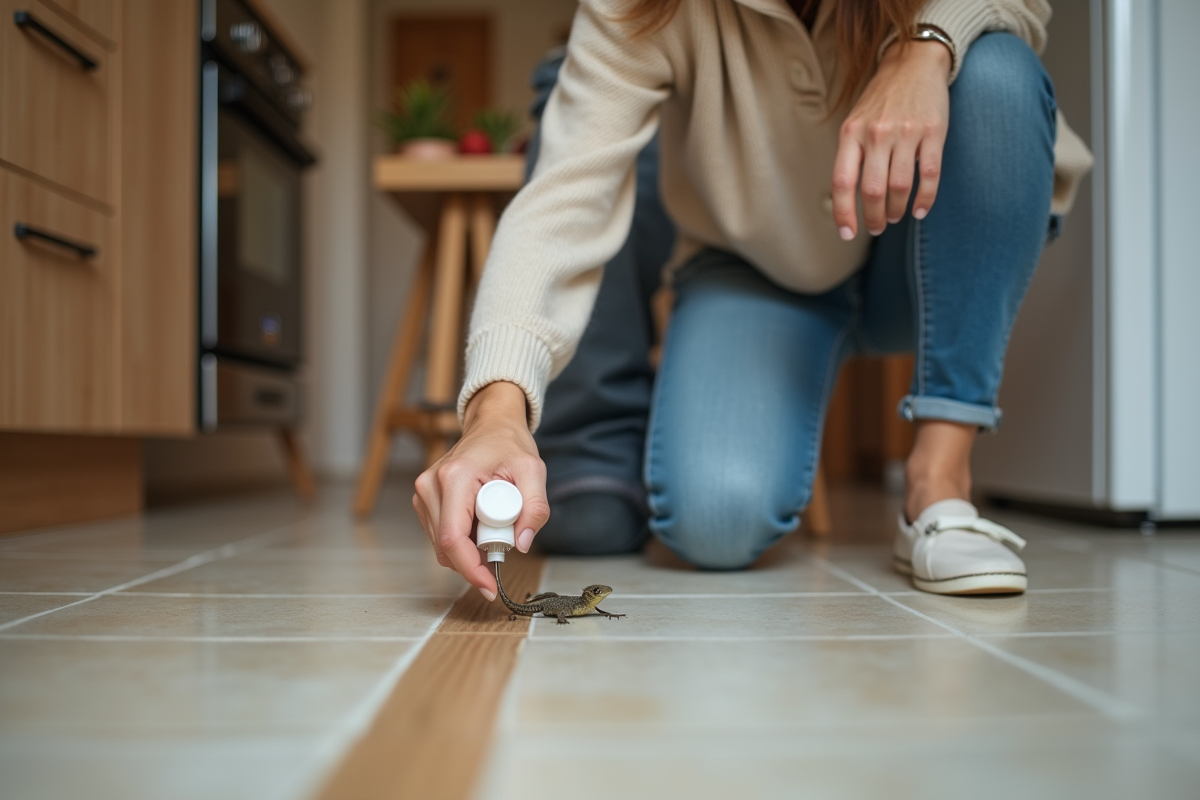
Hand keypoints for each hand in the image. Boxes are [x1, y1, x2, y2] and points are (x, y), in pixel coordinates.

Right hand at [413, 381, 549, 599]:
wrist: (491, 425)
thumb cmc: (509, 444)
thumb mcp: (533, 471)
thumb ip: (535, 508)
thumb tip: (521, 544)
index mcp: (454, 478)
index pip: (452, 538)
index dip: (470, 569)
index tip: (489, 586)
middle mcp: (430, 485)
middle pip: (445, 546)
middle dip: (474, 559)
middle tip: (505, 543)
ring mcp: (423, 492)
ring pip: (441, 544)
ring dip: (469, 548)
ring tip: (494, 523)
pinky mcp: (424, 499)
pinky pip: (440, 534)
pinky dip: (462, 538)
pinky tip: (480, 522)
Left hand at [831, 39, 951, 239]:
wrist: (914, 62)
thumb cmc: (881, 100)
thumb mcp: (855, 122)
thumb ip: (851, 156)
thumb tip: (849, 200)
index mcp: (852, 133)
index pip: (843, 182)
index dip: (843, 213)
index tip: (847, 233)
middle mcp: (876, 133)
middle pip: (873, 191)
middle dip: (874, 217)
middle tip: (877, 227)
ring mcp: (906, 132)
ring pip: (900, 187)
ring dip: (897, 210)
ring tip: (895, 216)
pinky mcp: (933, 131)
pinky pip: (929, 175)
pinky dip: (925, 199)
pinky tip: (920, 210)